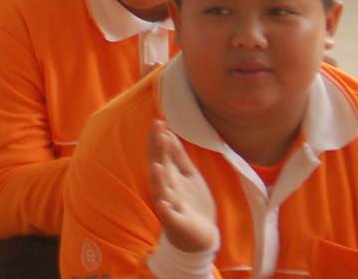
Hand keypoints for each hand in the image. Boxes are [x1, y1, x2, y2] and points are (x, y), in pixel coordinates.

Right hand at [149, 121, 216, 254]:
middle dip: (158, 151)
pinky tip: (164, 202)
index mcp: (169, 177)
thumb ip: (179, 157)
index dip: (158, 139)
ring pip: (162, 191)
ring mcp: (170, 206)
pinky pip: (170, 217)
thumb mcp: (189, 175)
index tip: (159, 121)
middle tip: (158, 131)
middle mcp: (166, 189)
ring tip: (157, 165)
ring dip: (158, 179)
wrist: (200, 236)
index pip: (161, 154)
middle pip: (159, 168)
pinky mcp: (177, 224)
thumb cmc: (192, 203)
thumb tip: (169, 133)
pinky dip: (166, 210)